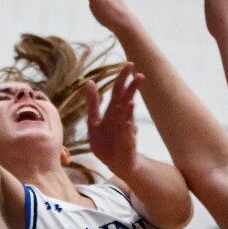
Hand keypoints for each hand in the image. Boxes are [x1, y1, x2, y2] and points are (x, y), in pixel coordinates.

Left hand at [85, 62, 142, 177]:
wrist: (115, 163)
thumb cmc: (105, 142)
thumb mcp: (94, 122)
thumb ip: (92, 103)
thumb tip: (89, 82)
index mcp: (112, 111)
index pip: (118, 91)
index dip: (122, 78)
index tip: (129, 64)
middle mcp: (121, 118)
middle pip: (126, 99)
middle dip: (131, 86)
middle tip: (138, 72)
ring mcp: (125, 130)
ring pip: (128, 116)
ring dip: (129, 108)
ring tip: (131, 100)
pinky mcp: (127, 144)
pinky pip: (128, 136)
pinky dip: (128, 130)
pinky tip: (129, 124)